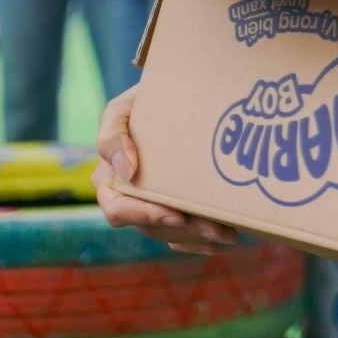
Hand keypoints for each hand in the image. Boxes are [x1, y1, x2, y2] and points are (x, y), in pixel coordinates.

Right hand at [93, 87, 236, 255]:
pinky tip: (220, 241)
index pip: (118, 208)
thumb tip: (127, 170)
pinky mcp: (167, 208)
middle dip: (182, 229)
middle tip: (213, 227)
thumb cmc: (142, 101)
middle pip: (149, 226)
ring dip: (197, 236)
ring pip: (168, 232)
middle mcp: (126, 197)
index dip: (144, 215)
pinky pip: (178, 235)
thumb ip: (113, 135)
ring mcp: (148, 205)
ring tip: (228, 233)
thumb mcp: (121, 109)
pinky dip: (198, 241)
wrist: (169, 96)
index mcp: (109, 178)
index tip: (175, 213)